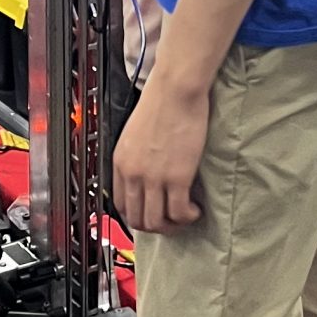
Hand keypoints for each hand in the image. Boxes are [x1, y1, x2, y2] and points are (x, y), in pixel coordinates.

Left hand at [112, 71, 210, 234]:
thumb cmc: (161, 102)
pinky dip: (188, 217)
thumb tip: (145, 174)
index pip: (121, 205)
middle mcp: (134, 174)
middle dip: (155, 227)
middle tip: (171, 221)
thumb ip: (135, 157)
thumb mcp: (134, 132)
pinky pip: (179, 212)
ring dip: (172, 226)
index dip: (137, 216)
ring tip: (185, 217)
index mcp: (121, 162)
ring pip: (157, 222)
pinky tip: (195, 210)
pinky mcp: (178, 177)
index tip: (151, 215)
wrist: (176, 89)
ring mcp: (154, 178)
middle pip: (137, 219)